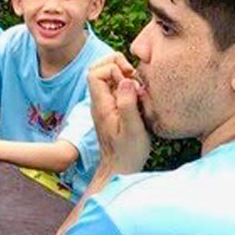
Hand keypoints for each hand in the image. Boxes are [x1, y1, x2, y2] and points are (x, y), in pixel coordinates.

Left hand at [87, 53, 150, 174]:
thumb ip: (128, 104)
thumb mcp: (133, 129)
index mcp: (101, 104)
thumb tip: (126, 80)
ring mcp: (105, 105)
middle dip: (116, 65)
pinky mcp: (112, 109)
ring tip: (139, 89)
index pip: (95, 73)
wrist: (119, 169)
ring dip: (124, 76)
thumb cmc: (128, 152)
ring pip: (107, 77)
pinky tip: (139, 97)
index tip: (130, 80)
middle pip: (98, 69)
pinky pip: (115, 88)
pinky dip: (127, 86)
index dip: (113, 68)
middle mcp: (100, 102)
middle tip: (134, 78)